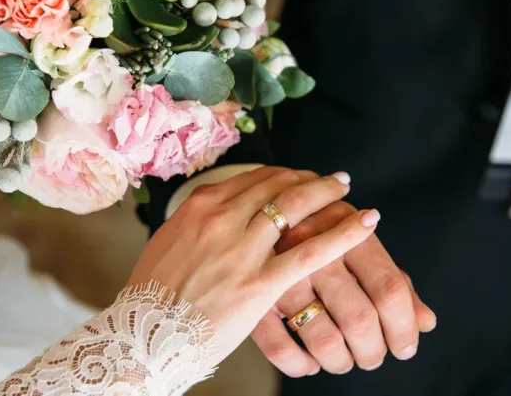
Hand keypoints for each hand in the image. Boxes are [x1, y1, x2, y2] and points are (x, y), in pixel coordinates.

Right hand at [127, 167, 380, 365]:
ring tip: (346, 186)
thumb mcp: (168, 243)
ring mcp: (243, 249)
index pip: (252, 178)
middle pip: (277, 185)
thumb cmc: (153, 294)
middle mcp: (222, 218)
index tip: (298, 177)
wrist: (144, 336)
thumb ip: (197, 224)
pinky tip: (366, 221)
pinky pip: (312, 251)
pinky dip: (345, 233)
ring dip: (327, 191)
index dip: (282, 174)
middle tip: (329, 178)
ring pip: (296, 206)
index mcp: (200, 206)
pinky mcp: (261, 282)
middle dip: (307, 178)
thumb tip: (216, 215)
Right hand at [251, 197, 436, 375]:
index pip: (389, 289)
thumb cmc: (321, 234)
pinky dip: (300, 365)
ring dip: (341, 362)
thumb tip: (424, 322)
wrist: (257, 212)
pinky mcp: (254, 296)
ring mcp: (280, 274)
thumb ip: (394, 282)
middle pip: (359, 319)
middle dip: (373, 351)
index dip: (404, 327)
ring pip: (323, 340)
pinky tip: (309, 363)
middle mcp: (314, 250)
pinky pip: (279, 348)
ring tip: (344, 360)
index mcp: (347, 232)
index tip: (405, 347)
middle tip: (372, 356)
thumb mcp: (358, 245)